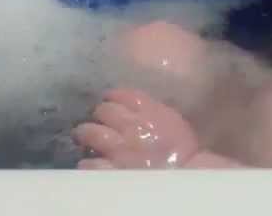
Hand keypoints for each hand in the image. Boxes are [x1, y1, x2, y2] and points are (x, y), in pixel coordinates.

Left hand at [73, 88, 200, 168]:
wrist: (187, 176)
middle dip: (99, 114)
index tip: (110, 101)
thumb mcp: (173, 121)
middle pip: (103, 110)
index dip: (113, 96)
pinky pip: (88, 162)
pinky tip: (91, 162)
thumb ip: (153, 110)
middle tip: (98, 121)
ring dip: (84, 133)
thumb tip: (136, 105)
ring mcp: (117, 147)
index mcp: (149, 110)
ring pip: (88, 132)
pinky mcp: (109, 169)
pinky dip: (87, 162)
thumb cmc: (184, 151)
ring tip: (83, 137)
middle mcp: (130, 125)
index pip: (122, 95)